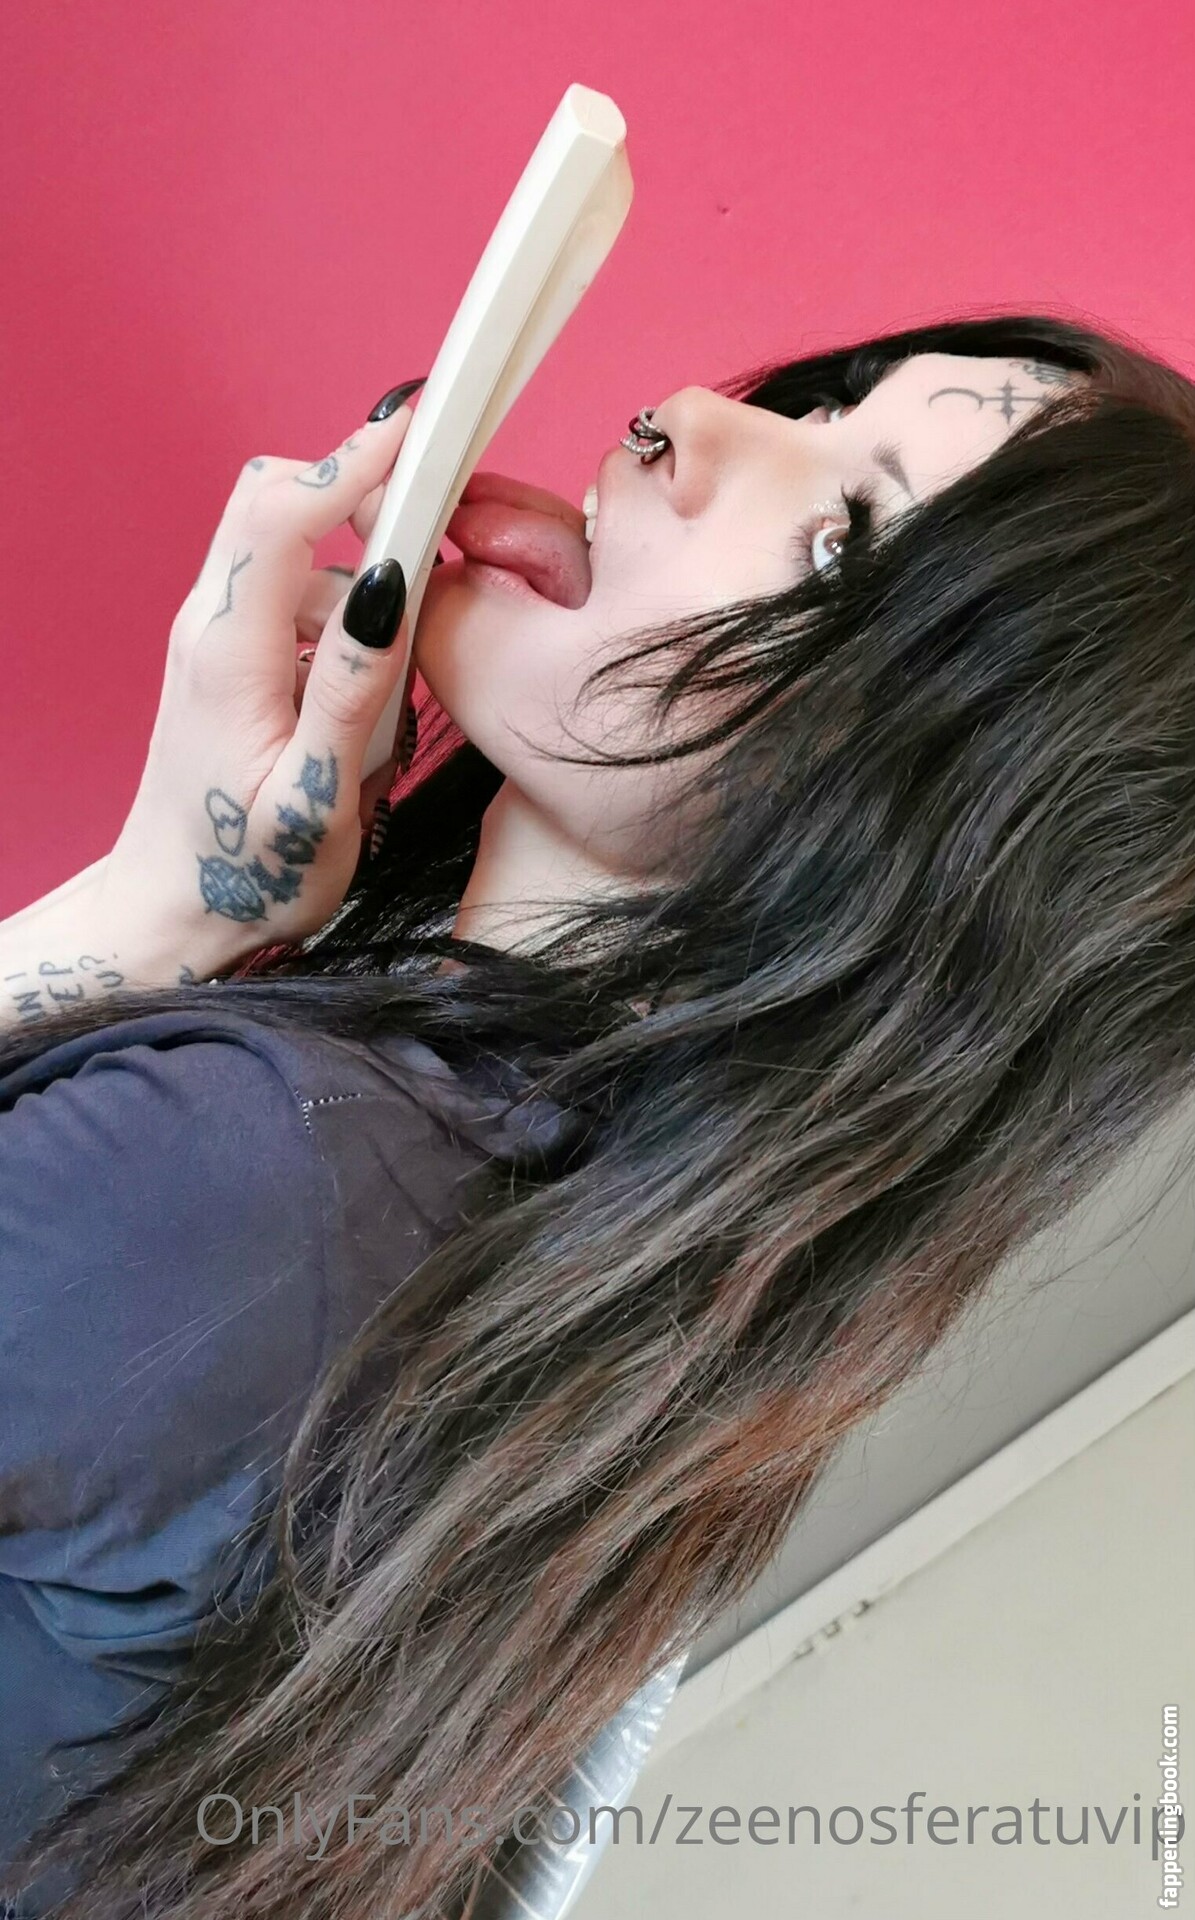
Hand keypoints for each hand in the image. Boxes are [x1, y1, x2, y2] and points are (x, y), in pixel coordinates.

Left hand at [100, 399, 418, 981]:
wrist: (172, 918)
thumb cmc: (247, 878)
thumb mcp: (315, 800)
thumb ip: (354, 691)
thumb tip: (392, 586)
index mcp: (229, 651)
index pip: (283, 510)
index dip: (355, 459)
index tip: (425, 423)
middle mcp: (214, 626)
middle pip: (283, 504)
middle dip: (365, 500)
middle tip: (444, 534)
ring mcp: (221, 640)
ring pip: (306, 560)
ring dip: (367, 593)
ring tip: (392, 707)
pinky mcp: (238, 661)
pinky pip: (304, 605)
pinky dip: (352, 629)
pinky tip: (367, 711)